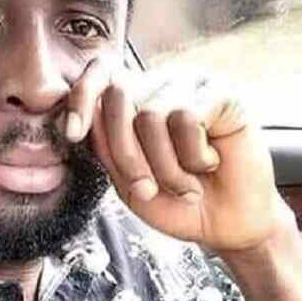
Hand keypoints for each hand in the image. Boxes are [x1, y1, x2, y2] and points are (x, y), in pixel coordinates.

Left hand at [63, 59, 288, 253]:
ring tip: (186, 186)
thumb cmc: (179, 204)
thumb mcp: (129, 183)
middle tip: (147, 189)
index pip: (100, 74)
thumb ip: (105, 149)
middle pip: (119, 97)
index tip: (72, 134)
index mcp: (136, 100)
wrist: (229, 226)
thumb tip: (83, 118)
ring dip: (165, 166)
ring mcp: (192, 86)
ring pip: (151, 114)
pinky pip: (188, 116)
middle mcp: (162, 86)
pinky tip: (210, 163)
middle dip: (125, 153)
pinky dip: (193, 155)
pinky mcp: (222, 94)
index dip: (80, 97)